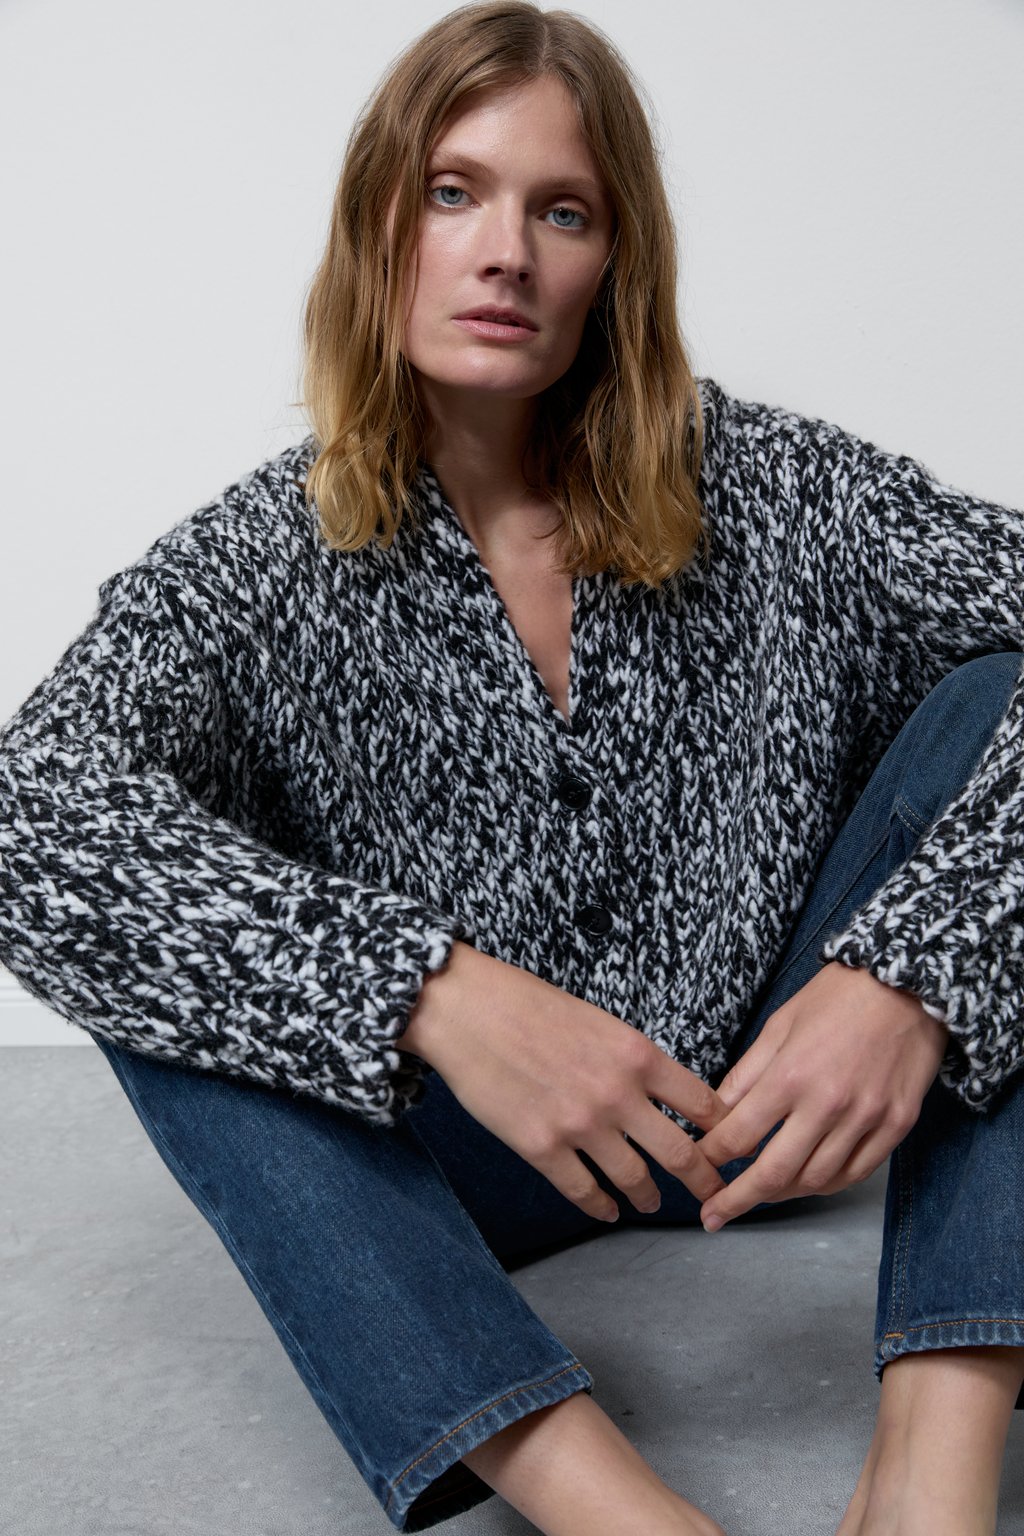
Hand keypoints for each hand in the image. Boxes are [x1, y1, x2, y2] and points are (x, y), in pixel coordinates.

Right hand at [399, 942, 729, 1221]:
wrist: (468, 1009)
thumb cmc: (528, 1005)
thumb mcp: (599, 1021)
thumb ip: (631, 1061)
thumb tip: (657, 1095)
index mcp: (638, 1054)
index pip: (702, 1103)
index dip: (722, 1131)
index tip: (727, 1146)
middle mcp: (618, 1093)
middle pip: (681, 1153)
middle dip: (703, 1181)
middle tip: (713, 1194)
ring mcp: (580, 1125)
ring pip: (635, 1179)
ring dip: (648, 1196)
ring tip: (651, 1201)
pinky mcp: (541, 1148)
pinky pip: (584, 1191)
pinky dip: (601, 1207)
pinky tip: (607, 1210)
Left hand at [697, 960, 947, 1230]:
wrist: (908, 985)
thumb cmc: (838, 997)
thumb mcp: (779, 1025)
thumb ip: (747, 1074)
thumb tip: (718, 1114)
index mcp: (790, 1075)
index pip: (738, 1136)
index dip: (711, 1159)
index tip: (696, 1168)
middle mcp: (827, 1105)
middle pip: (773, 1173)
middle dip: (737, 1199)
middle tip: (714, 1214)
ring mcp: (866, 1119)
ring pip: (815, 1181)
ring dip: (781, 1194)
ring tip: (759, 1196)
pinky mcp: (896, 1125)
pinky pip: (855, 1174)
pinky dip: (826, 1185)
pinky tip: (806, 1182)